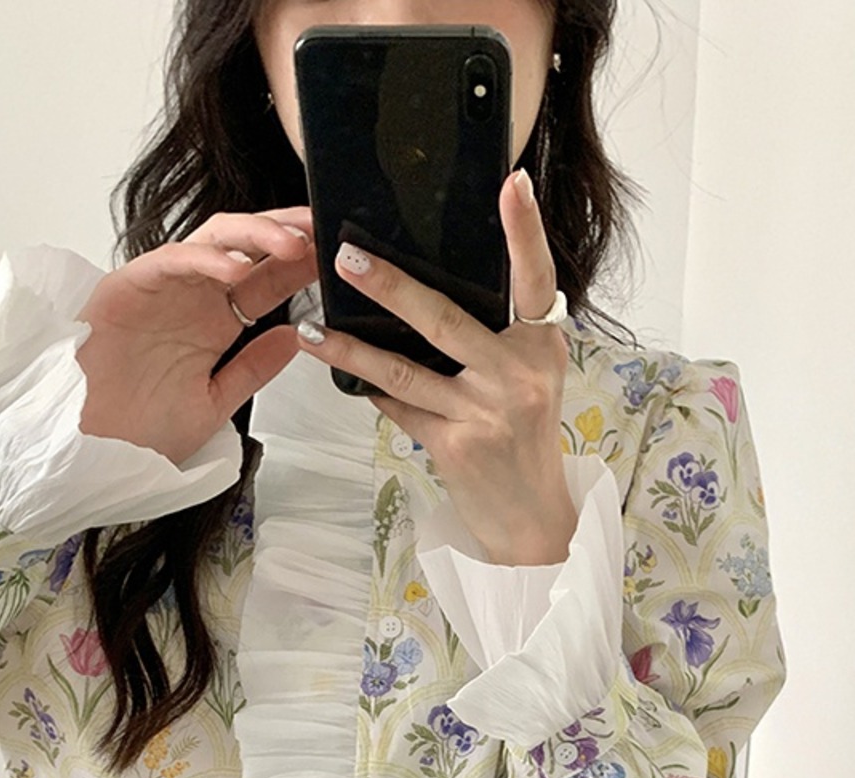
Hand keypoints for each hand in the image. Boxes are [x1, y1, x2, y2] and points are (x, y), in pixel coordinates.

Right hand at [75, 207, 318, 464]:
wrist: (88, 452)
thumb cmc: (138, 432)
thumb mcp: (214, 405)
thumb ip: (253, 370)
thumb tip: (297, 337)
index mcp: (214, 323)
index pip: (266, 280)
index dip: (302, 264)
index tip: (336, 256)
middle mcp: (191, 299)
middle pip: (246, 247)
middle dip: (288, 232)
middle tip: (325, 228)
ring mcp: (162, 289)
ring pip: (214, 240)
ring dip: (256, 235)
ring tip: (294, 244)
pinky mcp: (128, 286)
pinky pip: (172, 260)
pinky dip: (207, 260)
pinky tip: (238, 268)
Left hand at [294, 170, 576, 565]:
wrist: (530, 518)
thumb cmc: (524, 438)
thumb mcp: (529, 378)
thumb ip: (498, 337)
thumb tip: (428, 289)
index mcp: (542, 346)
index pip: (537, 279)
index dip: (526, 231)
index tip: (513, 182)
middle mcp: (519, 375)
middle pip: (446, 319)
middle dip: (390, 286)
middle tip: (345, 255)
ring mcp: (487, 412)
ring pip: (405, 370)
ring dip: (352, 348)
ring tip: (312, 328)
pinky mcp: (456, 446)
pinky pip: (400, 409)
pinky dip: (372, 392)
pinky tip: (344, 375)